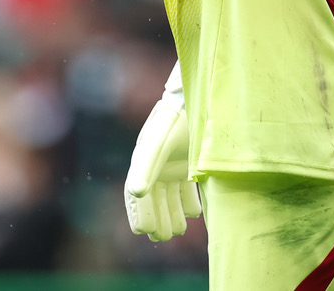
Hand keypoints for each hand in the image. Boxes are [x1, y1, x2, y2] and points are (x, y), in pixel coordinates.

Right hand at [124, 96, 201, 241]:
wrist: (197, 97)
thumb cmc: (176, 118)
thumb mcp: (160, 142)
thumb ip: (147, 165)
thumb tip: (135, 192)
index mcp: (143, 160)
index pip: (136, 194)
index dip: (138, 212)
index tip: (144, 231)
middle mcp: (156, 165)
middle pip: (153, 199)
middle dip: (157, 219)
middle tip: (164, 236)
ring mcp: (173, 164)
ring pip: (169, 197)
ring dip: (172, 214)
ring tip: (178, 231)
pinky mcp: (189, 163)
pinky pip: (185, 188)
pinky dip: (188, 202)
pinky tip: (194, 213)